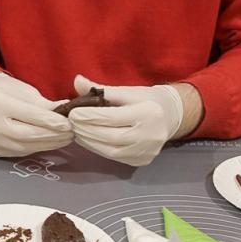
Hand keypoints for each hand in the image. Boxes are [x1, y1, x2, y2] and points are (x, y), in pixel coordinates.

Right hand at [0, 71, 72, 157]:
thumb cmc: (7, 91)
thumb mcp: (25, 91)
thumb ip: (45, 104)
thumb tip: (66, 111)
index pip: (28, 115)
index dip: (51, 121)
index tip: (69, 124)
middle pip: (25, 134)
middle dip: (52, 135)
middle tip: (71, 134)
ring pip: (23, 147)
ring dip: (47, 144)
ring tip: (64, 139)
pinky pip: (18, 152)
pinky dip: (37, 148)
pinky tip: (49, 144)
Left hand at [66, 75, 184, 166]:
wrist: (170, 116)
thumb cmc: (144, 100)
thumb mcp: (126, 91)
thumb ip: (100, 88)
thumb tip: (76, 80)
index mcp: (149, 112)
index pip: (113, 117)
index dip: (90, 117)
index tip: (72, 113)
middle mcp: (151, 135)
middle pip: (111, 137)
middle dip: (86, 131)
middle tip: (71, 124)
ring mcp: (147, 151)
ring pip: (111, 151)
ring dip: (89, 142)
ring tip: (76, 132)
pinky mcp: (142, 161)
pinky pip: (115, 157)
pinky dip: (98, 149)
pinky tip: (88, 140)